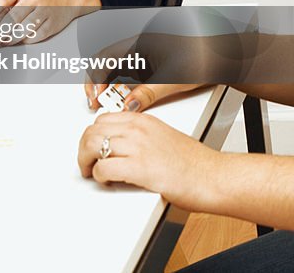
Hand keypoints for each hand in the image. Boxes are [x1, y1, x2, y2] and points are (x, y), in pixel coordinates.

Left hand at [0, 0, 99, 46]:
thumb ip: (5, 6)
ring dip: (11, 38)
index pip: (1, 1)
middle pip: (12, 18)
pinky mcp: (53, 24)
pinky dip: (26, 40)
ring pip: (24, 29)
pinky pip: (36, 36)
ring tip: (2, 42)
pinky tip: (21, 40)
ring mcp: (45, 11)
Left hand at [77, 111, 218, 211]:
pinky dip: (99, 176)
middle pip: (92, 132)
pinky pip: (104, 168)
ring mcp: (138, 148)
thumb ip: (140, 137)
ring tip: (92, 172)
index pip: (102, 120)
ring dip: (87, 162)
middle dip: (84, 149)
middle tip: (86, 162)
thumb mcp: (163, 137)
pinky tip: (106, 180)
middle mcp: (138, 130)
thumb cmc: (195, 163)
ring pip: (93, 146)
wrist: (215, 177)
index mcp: (143, 121)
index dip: (93, 135)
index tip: (92, 147)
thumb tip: (121, 146)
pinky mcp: (140, 168)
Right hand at [82, 29, 245, 110]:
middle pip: (107, 65)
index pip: (105, 58)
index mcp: (139, 43)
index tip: (96, 96)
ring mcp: (144, 57)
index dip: (95, 78)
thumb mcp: (173, 79)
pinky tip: (126, 100)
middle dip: (99, 84)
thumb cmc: (204, 57)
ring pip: (117, 72)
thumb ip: (147, 93)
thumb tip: (128, 106)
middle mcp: (138, 47)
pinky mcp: (151, 66)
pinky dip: (123, 89)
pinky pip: (129, 76)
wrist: (226, 55)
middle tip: (96, 102)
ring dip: (111, 88)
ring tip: (110, 104)